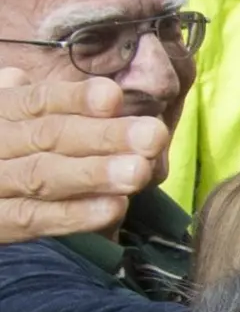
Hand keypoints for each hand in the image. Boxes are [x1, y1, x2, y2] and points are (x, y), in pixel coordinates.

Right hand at [0, 72, 163, 244]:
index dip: (75, 98)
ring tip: (139, 171)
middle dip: (104, 135)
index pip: (38, 101)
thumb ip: (50, 106)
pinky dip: (75, 214)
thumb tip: (106, 93)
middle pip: (48, 136)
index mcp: (1, 112)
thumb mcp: (18, 121)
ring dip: (94, 174)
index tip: (114, 97)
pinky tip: (115, 207)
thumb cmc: (9, 153)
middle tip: (153, 135)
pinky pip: (35, 218)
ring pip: (42, 176)